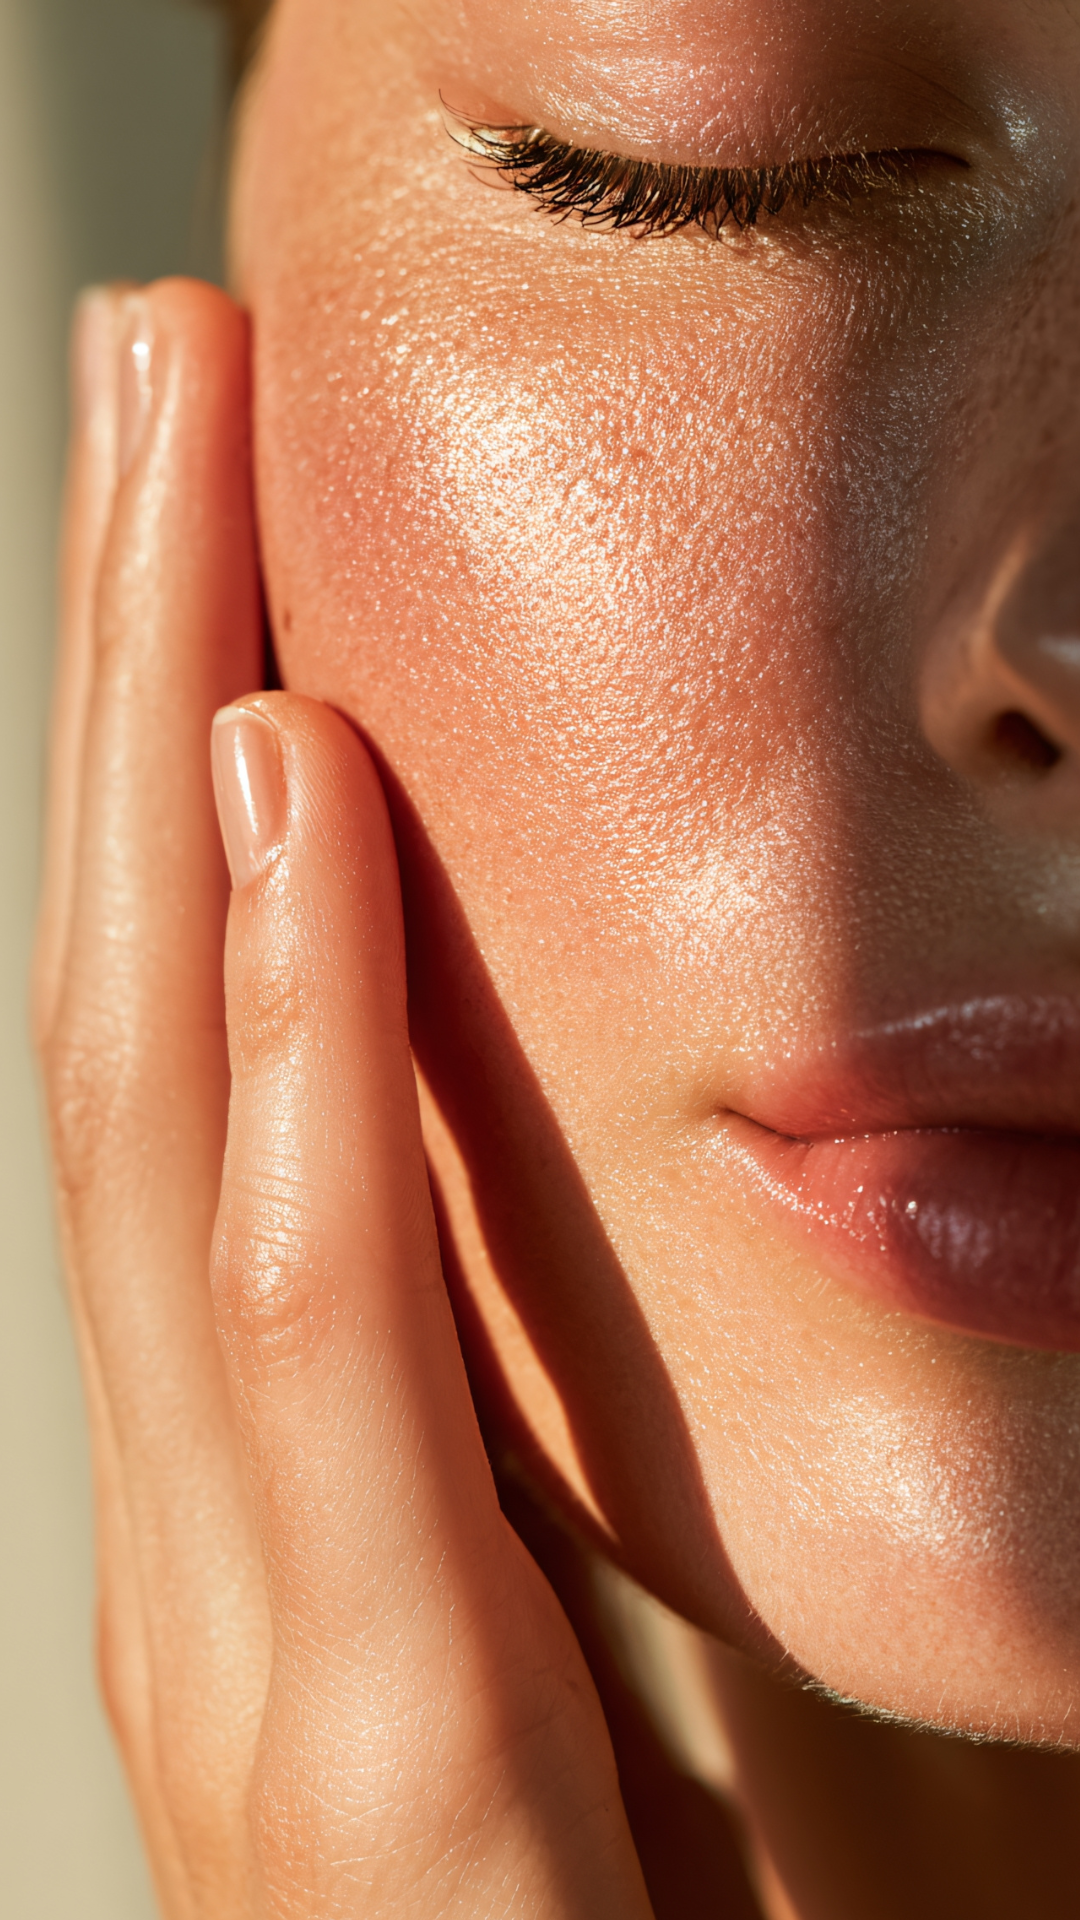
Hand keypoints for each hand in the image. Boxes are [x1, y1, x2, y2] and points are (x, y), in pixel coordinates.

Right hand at [34, 278, 651, 1918]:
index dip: (164, 758)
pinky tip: (295, 811)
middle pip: (128, 999)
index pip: (174, 1053)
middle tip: (150, 374)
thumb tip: (480, 1184)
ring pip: (160, 1103)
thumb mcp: (511, 1620)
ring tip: (180, 473)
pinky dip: (290, 1046)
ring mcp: (227, 1610)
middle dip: (134, 664)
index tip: (203, 515)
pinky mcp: (349, 1728)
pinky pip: (309, 1323)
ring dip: (174, 754)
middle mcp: (184, 1502)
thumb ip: (477, 1412)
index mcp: (232, 1477)